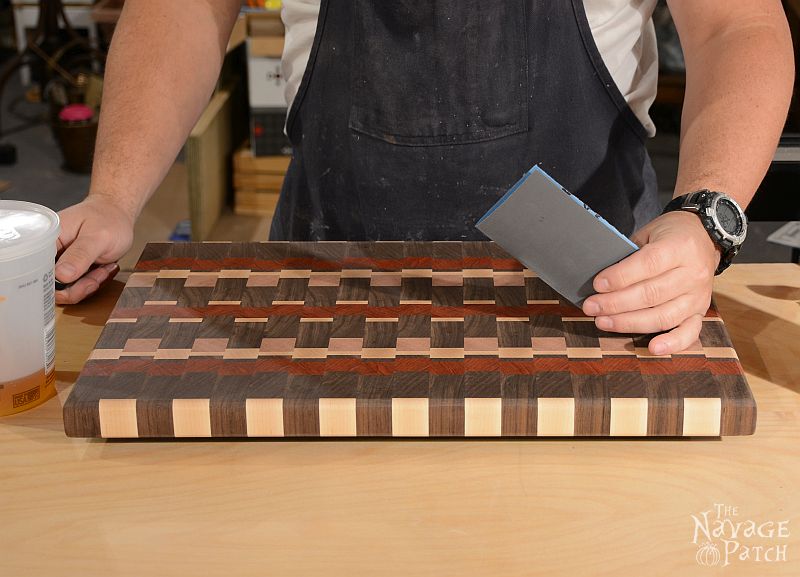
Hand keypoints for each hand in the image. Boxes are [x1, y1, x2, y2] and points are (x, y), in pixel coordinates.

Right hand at [55, 195, 134, 303]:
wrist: (119, 215)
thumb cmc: (108, 219)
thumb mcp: (96, 237)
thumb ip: (80, 255)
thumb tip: (61, 275)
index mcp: (46, 242)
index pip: (37, 272)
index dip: (55, 285)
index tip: (78, 281)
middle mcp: (51, 254)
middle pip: (52, 286)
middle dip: (78, 287)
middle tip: (96, 276)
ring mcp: (62, 263)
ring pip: (68, 290)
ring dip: (89, 284)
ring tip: (103, 268)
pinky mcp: (74, 270)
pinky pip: (80, 287)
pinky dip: (94, 282)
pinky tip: (104, 268)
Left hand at [581, 211, 720, 354]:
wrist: (706, 237)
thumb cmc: (670, 235)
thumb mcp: (649, 233)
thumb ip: (630, 254)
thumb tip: (601, 279)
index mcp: (680, 247)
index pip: (648, 264)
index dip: (620, 277)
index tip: (597, 285)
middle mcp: (693, 273)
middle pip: (651, 294)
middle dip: (616, 303)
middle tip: (591, 306)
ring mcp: (698, 296)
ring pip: (663, 316)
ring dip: (629, 323)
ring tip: (603, 322)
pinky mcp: (700, 312)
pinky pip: (689, 333)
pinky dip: (672, 344)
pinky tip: (652, 348)